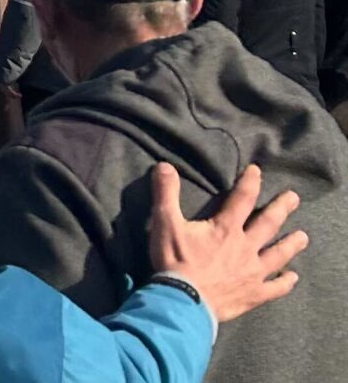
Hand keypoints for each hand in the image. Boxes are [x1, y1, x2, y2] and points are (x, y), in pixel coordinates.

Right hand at [148, 163, 306, 322]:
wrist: (184, 301)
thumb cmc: (175, 262)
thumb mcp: (165, 223)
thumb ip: (166, 194)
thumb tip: (165, 166)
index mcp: (226, 229)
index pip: (242, 199)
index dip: (249, 183)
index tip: (256, 171)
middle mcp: (245, 247)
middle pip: (268, 224)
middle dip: (281, 209)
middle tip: (294, 198)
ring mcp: (252, 271)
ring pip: (278, 255)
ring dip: (291, 244)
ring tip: (303, 236)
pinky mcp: (253, 293)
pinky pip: (275, 287)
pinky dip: (284, 282)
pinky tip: (292, 277)